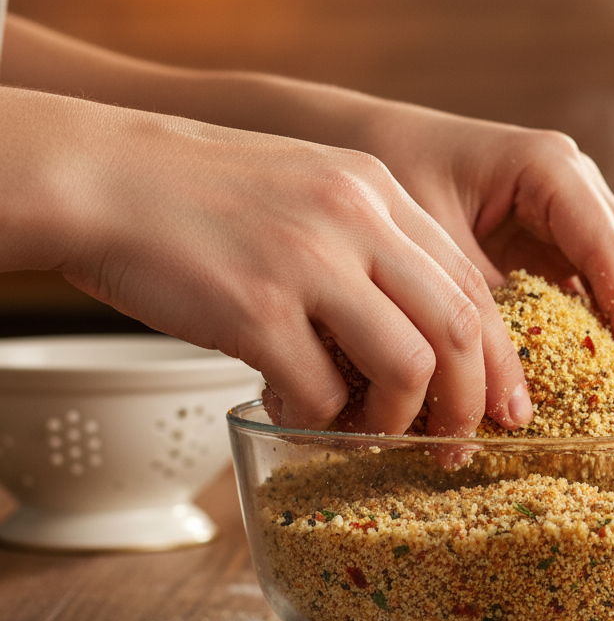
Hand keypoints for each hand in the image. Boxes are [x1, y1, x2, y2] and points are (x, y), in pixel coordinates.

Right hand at [1, 88, 531, 434]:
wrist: (104, 175)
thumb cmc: (205, 195)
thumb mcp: (311, 190)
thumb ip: (369, 249)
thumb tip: (414, 340)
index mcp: (377, 190)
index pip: (470, 284)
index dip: (496, 356)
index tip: (503, 404)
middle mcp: (356, 218)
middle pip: (459, 327)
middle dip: (471, 402)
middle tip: (459, 444)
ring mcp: (308, 261)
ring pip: (408, 365)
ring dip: (398, 419)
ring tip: (370, 433)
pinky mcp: (255, 308)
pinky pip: (320, 391)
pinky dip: (321, 418)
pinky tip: (297, 410)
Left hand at [337, 99, 613, 386]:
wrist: (376, 146)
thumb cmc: (400, 172)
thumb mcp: (434, 237)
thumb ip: (481, 299)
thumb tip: (513, 377)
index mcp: (550, 167)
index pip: (608, 247)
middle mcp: (575, 185)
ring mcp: (572, 213)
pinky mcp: (556, 241)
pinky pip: (593, 287)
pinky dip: (601, 329)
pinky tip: (600, 374)